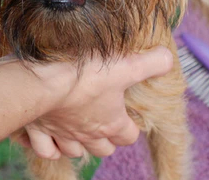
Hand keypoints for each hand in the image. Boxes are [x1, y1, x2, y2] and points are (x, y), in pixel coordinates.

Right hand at [18, 47, 173, 159]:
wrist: (43, 81)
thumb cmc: (84, 73)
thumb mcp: (125, 64)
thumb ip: (151, 62)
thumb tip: (169, 58)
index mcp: (111, 122)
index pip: (128, 136)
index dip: (130, 127)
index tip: (127, 114)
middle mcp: (88, 134)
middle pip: (103, 149)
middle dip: (105, 139)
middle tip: (103, 121)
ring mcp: (62, 134)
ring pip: (74, 151)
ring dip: (78, 144)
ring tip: (77, 128)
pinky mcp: (39, 130)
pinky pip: (46, 150)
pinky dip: (50, 147)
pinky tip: (51, 136)